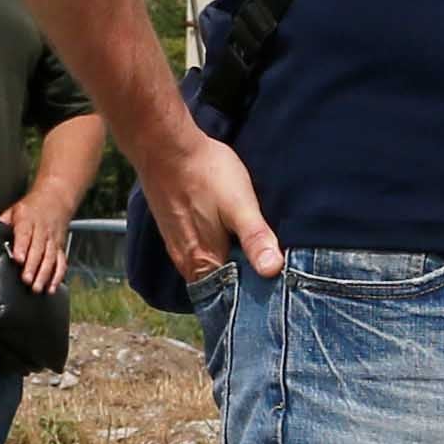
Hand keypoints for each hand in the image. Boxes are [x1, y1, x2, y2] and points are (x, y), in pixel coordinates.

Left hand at [6, 200, 73, 293]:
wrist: (55, 199)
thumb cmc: (31, 208)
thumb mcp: (13, 210)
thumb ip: (2, 223)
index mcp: (27, 220)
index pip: (25, 234)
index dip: (22, 247)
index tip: (18, 259)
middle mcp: (42, 230)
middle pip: (38, 249)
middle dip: (32, 266)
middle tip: (26, 280)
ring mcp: (52, 240)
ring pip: (50, 258)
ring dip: (44, 274)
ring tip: (37, 287)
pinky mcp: (60, 247)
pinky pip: (61, 263)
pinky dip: (57, 276)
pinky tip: (51, 287)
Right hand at [127, 120, 282, 289]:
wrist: (165, 146)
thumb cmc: (205, 173)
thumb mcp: (240, 205)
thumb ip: (256, 239)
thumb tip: (273, 271)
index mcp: (204, 263)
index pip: (233, 297)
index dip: (257, 296)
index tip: (278, 292)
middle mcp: (187, 262)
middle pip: (220, 286)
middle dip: (244, 284)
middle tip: (271, 275)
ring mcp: (178, 247)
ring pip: (209, 270)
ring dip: (230, 268)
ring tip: (253, 259)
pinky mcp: (174, 232)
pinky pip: (199, 255)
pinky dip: (217, 254)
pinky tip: (229, 240)